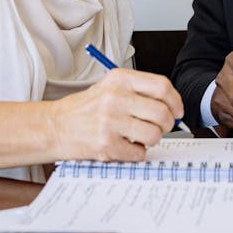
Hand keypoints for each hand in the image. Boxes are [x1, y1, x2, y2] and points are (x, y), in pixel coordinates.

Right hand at [47, 68, 183, 161]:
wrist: (55, 126)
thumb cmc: (86, 109)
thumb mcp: (111, 87)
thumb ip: (139, 92)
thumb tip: (173, 106)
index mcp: (119, 79)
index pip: (162, 86)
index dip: (176, 101)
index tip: (177, 111)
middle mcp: (115, 97)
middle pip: (162, 113)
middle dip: (168, 124)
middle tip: (161, 128)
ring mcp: (110, 121)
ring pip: (154, 134)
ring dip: (152, 140)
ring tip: (139, 137)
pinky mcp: (105, 144)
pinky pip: (138, 153)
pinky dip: (136, 153)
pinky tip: (125, 146)